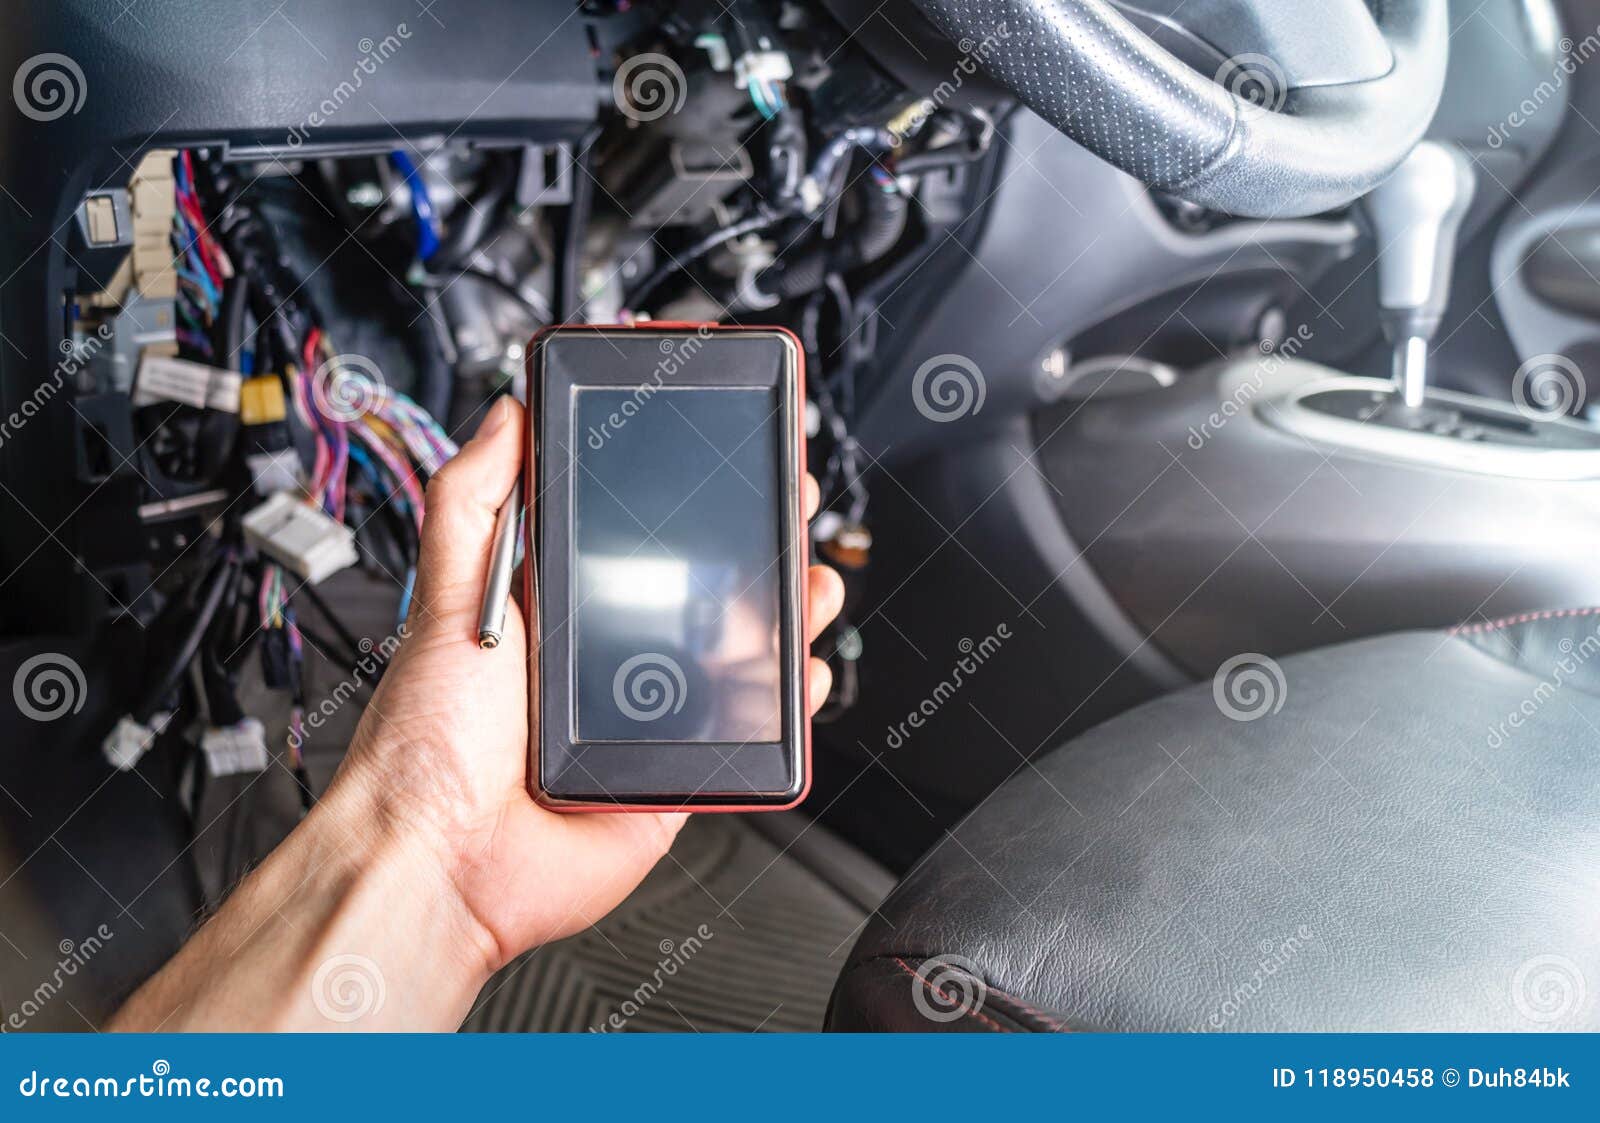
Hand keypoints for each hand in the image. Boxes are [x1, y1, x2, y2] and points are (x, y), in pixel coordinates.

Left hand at [335, 396, 843, 969]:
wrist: (442, 859)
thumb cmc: (426, 740)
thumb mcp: (444, 594)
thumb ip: (473, 500)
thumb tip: (504, 414)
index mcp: (555, 606)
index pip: (633, 526)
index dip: (684, 486)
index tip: (723, 445)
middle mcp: (606, 654)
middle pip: (704, 584)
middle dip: (757, 540)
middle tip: (786, 503)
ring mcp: (648, 714)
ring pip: (740, 651)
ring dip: (788, 610)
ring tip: (808, 579)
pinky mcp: (676, 772)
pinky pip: (750, 732)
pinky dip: (788, 699)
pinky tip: (800, 667)